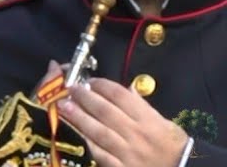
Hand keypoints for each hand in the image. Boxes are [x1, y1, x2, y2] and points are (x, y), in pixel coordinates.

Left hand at [60, 78, 189, 166]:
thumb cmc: (171, 145)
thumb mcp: (163, 121)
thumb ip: (141, 106)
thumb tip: (124, 88)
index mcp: (148, 119)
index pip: (120, 96)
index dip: (101, 85)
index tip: (89, 81)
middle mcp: (137, 134)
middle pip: (105, 111)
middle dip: (84, 97)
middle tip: (69, 89)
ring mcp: (128, 153)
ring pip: (99, 132)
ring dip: (78, 117)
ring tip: (62, 106)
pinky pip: (100, 154)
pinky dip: (86, 142)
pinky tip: (73, 133)